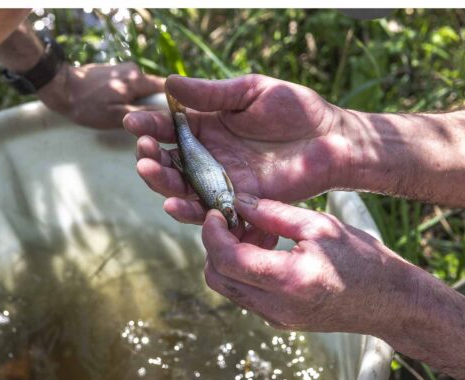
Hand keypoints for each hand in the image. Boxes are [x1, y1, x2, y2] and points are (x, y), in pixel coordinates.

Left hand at [38, 62, 164, 128]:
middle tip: (146, 124)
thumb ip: (142, 114)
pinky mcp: (113, 72)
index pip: (166, 89)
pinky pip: (130, 87)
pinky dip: (129, 97)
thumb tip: (167, 115)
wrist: (59, 87)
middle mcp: (133, 70)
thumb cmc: (86, 105)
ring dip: (139, 102)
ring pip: (141, 89)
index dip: (172, 104)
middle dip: (153, 106)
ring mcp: (123, 69)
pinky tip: (117, 107)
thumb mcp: (116, 116)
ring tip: (128, 117)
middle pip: (154, 90)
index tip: (171, 120)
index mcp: (137, 79)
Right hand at [123, 74, 351, 223]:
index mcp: (208, 126)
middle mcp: (209, 156)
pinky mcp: (238, 202)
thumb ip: (212, 94)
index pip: (169, 128)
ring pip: (181, 188)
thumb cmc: (296, 109)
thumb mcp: (251, 91)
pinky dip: (189, 211)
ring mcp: (222, 181)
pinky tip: (174, 205)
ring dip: (162, 183)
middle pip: (169, 161)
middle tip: (144, 152)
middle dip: (150, 158)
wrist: (331, 139)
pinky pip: (208, 210)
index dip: (149, 126)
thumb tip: (169, 83)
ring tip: (150, 173)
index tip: (133, 122)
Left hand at [202, 192, 413, 333]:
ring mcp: (276, 318)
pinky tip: (270, 249)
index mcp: (289, 280)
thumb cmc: (363, 260)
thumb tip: (239, 201)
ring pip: (228, 287)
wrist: (390, 302)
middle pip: (217, 278)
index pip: (227, 260)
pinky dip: (246, 269)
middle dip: (216, 245)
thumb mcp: (320, 225)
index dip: (212, 233)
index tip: (217, 212)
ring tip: (261, 232)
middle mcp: (276, 307)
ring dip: (231, 256)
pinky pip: (247, 294)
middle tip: (238, 220)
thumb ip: (274, 212)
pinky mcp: (279, 321)